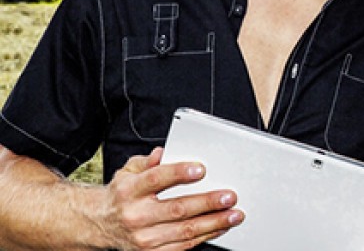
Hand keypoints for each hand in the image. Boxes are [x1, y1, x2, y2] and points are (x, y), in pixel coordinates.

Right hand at [100, 147, 243, 249]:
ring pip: (185, 231)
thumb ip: (148, 161)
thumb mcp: (128, 171)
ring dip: (213, 222)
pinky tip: (219, 227)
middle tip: (229, 196)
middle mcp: (137, 215)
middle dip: (207, 202)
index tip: (200, 169)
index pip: (156, 179)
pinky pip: (183, 246)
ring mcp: (144, 238)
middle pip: (177, 208)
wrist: (100, 223)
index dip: (179, 173)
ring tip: (233, 214)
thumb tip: (164, 152)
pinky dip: (205, 236)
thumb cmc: (122, 194)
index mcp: (130, 191)